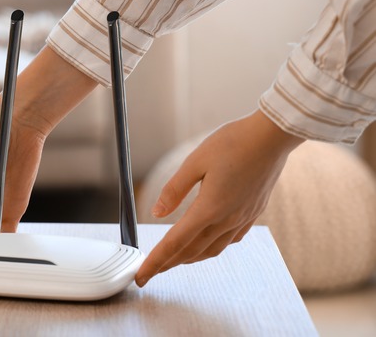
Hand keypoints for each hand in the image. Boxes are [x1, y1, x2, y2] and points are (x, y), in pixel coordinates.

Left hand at [135, 109, 303, 286]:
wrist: (273, 137)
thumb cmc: (233, 143)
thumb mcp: (194, 161)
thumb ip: (174, 190)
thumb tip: (157, 213)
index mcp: (209, 208)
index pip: (175, 243)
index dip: (156, 262)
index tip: (142, 277)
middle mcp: (227, 219)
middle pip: (192, 251)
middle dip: (169, 264)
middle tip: (152, 271)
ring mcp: (243, 218)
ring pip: (212, 249)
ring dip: (191, 258)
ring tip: (174, 260)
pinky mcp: (253, 213)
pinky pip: (230, 240)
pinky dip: (213, 247)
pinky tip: (207, 243)